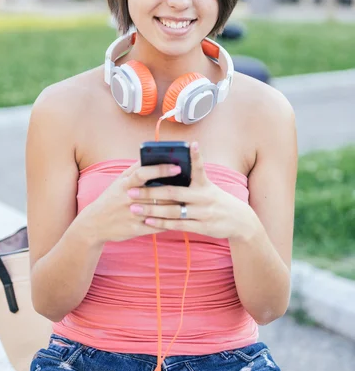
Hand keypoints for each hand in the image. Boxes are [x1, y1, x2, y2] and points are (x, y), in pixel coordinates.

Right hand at [83, 161, 182, 243]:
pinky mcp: (135, 230)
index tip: (177, 166)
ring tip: (190, 200)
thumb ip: (134, 169)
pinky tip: (181, 218)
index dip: (160, 170)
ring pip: (159, 211)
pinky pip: (156, 226)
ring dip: (175, 206)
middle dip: (175, 190)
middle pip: (156, 194)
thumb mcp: (118, 181)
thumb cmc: (111, 198)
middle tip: (192, 185)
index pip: (143, 174)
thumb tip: (150, 155)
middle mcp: (128, 199)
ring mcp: (132, 216)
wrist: (95, 224)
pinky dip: (169, 223)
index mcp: (124, 185)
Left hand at [127, 142, 256, 240]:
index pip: (199, 167)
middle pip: (173, 192)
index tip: (191, 144)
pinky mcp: (202, 227)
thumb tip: (169, 168)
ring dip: (151, 210)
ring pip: (172, 211)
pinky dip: (161, 223)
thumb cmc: (216, 200)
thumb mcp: (209, 187)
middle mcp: (204, 197)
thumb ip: (192, 179)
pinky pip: (178, 225)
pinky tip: (147, 221)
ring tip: (133, 208)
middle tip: (131, 191)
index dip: (196, 155)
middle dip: (151, 192)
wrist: (239, 221)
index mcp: (204, 184)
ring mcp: (203, 213)